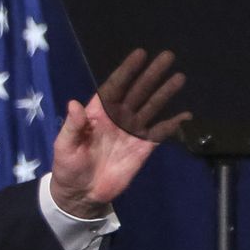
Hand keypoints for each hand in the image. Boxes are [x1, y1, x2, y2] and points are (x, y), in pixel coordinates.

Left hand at [49, 48, 189, 218]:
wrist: (81, 194)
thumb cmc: (68, 167)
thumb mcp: (64, 145)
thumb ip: (72, 125)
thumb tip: (73, 103)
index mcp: (98, 113)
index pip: (115, 86)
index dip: (127, 70)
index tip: (140, 54)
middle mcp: (118, 117)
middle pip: (138, 91)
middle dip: (152, 75)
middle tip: (168, 56)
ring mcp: (131, 132)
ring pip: (151, 107)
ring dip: (165, 92)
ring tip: (179, 77)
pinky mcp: (142, 148)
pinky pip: (160, 133)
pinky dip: (172, 124)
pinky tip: (185, 115)